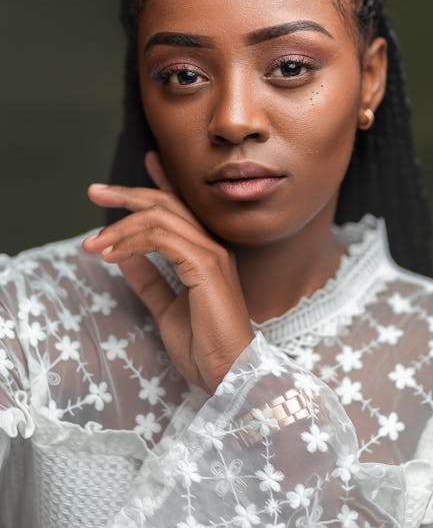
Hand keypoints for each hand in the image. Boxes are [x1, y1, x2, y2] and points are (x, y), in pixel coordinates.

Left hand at [82, 152, 253, 393]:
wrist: (227, 371)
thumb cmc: (203, 344)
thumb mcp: (165, 307)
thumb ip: (148, 279)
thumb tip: (123, 255)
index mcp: (204, 252)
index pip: (178, 207)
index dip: (156, 183)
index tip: (129, 175)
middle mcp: (210, 244)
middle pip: (166, 203)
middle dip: (127, 194)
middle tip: (94, 191)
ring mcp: (211, 252)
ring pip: (160, 218)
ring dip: (120, 227)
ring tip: (92, 243)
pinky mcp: (206, 265)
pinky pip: (162, 240)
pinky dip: (132, 243)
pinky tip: (111, 255)